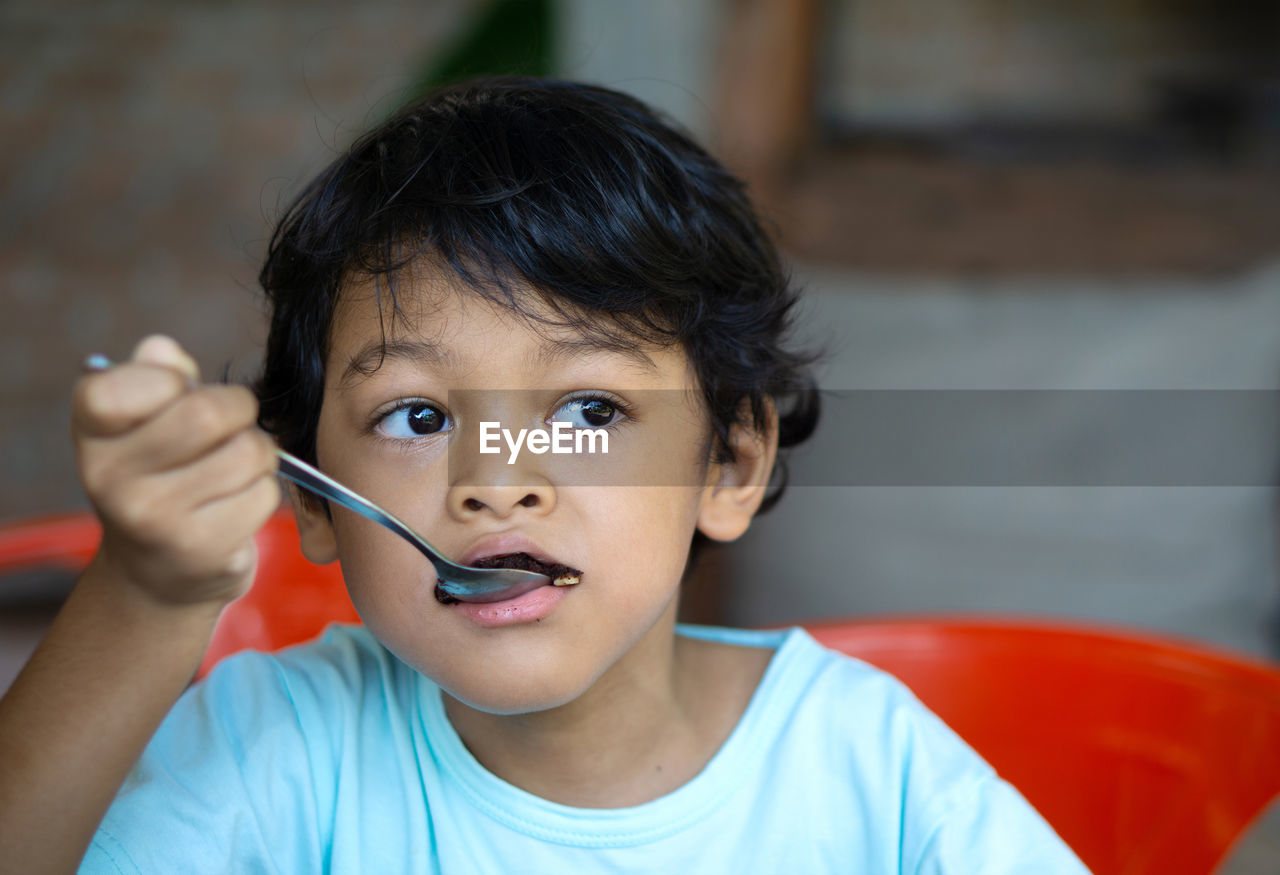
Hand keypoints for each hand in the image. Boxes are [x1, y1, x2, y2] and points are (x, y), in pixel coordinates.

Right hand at [73, 335, 280, 609]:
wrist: (153, 574)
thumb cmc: (159, 476)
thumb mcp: (145, 421)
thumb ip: (158, 376)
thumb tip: (162, 350)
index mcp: (92, 430)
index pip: (138, 380)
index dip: (175, 381)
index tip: (176, 399)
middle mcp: (109, 477)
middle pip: (210, 413)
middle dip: (239, 412)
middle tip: (229, 428)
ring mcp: (153, 519)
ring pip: (249, 453)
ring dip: (257, 456)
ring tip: (230, 472)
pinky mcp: (199, 550)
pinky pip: (264, 495)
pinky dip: (262, 494)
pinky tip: (233, 507)